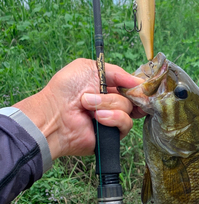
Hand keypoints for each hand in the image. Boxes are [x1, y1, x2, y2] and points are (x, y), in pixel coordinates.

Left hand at [13, 58, 143, 159]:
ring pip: (128, 110)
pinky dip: (113, 118)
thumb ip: (116, 72)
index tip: (136, 85)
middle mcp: (111, 104)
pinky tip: (97, 118)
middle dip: (113, 95)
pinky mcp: (112, 135)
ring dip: (107, 105)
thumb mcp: (89, 68)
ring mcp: (112, 120)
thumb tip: (138, 81)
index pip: (130, 87)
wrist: (54, 115)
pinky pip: (125, 124)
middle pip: (131, 98)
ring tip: (88, 106)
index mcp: (107, 88)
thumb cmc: (65, 90)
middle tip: (96, 94)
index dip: (134, 86)